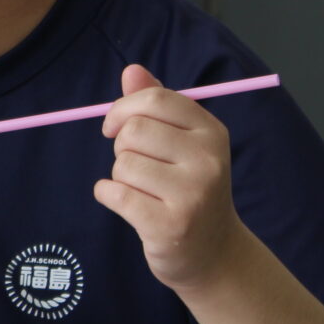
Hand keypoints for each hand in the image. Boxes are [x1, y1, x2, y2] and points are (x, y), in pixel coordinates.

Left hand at [94, 64, 252, 290]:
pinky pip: (114, 194)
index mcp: (211, 132)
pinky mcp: (170, 224)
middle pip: (132, 131)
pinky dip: (109, 197)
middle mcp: (207, 159)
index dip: (123, 109)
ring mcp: (192, 194)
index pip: (155, 100)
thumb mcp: (182, 143)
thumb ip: (156, 106)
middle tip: (140, 168)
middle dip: (122, 148)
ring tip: (144, 192)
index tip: (114, 126)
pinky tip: (131, 207)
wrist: (213, 253)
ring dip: (120, 177)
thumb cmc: (189, 189)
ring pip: (122, 165)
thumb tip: (131, 71)